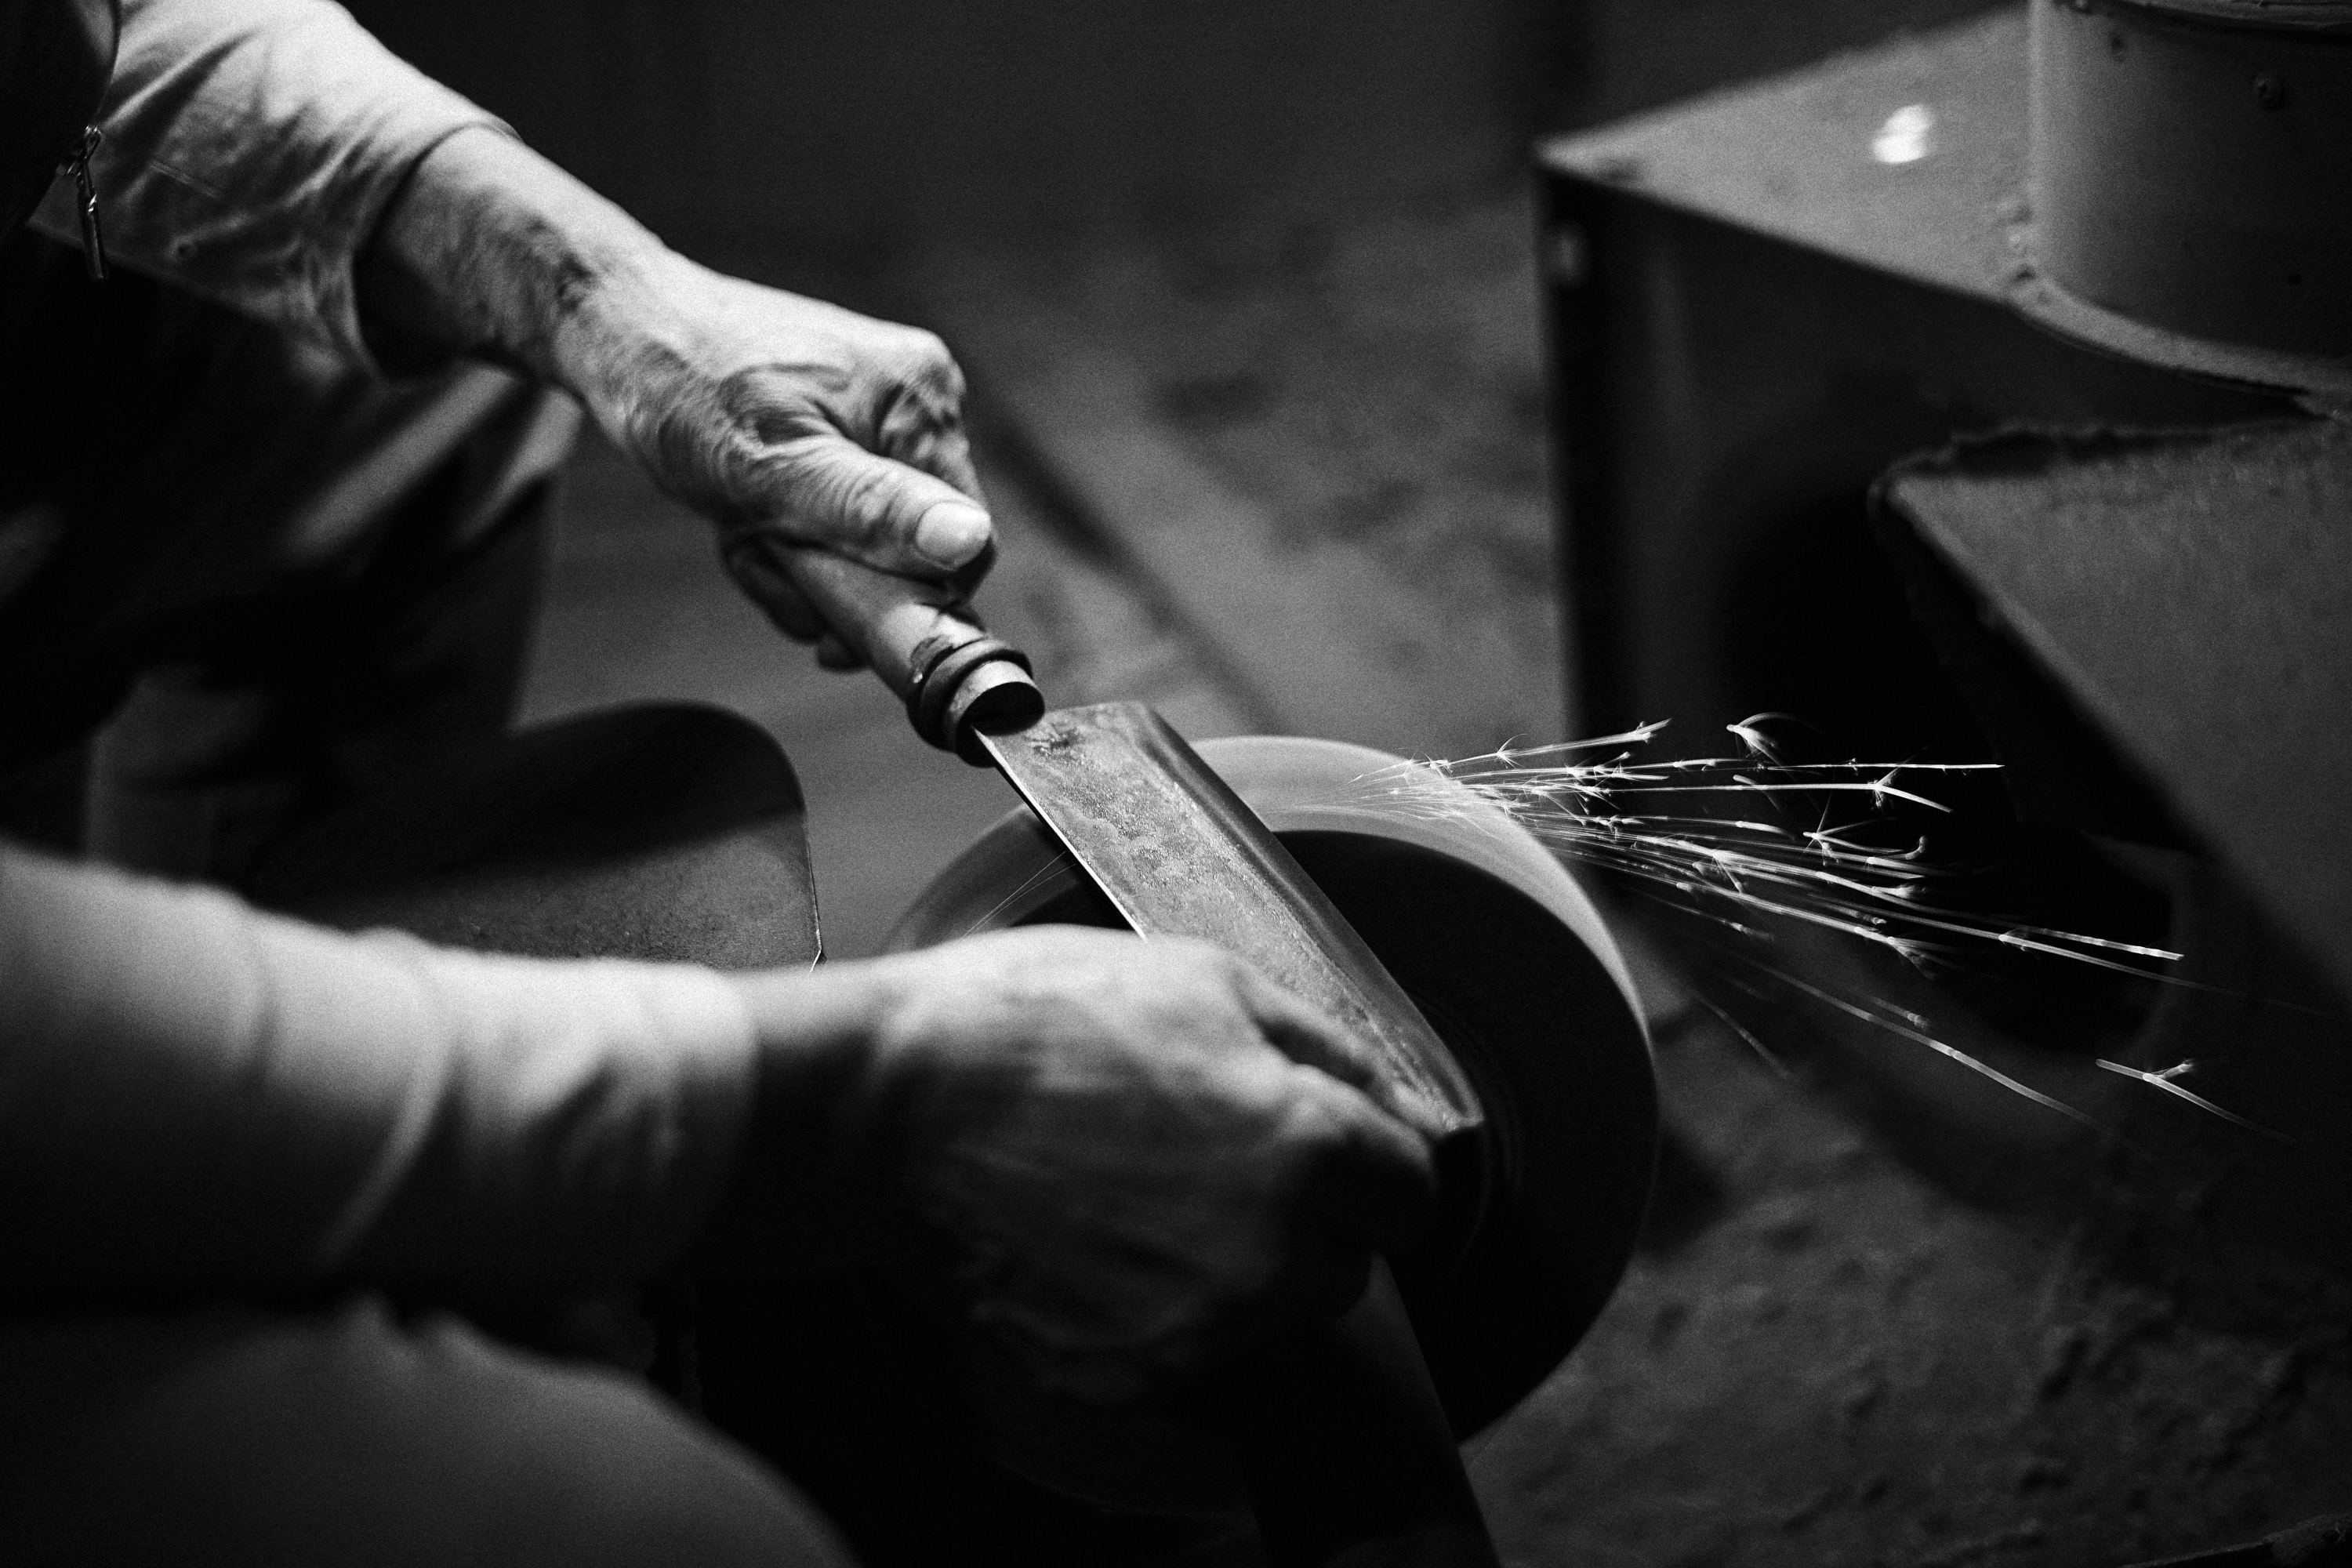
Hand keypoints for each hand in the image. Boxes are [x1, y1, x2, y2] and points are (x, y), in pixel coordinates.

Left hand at [355, 130, 993, 668]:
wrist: (616, 328)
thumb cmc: (678, 386)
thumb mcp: (770, 470)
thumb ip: (872, 510)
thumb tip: (967, 541)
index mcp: (920, 397)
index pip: (964, 542)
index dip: (905, 596)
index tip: (830, 618)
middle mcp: (918, 397)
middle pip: (912, 548)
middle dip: (831, 574)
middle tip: (758, 551)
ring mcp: (880, 410)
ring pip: (869, 542)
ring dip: (799, 560)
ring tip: (740, 529)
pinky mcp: (845, 424)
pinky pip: (839, 513)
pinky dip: (789, 534)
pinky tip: (744, 517)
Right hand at [724, 928, 1436, 1403]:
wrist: (887, 1108)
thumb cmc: (1033, 1021)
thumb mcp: (1200, 977)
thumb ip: (1323, 1042)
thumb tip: (1397, 1098)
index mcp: (1304, 1145)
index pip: (1409, 1191)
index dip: (1370, 1159)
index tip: (1329, 1145)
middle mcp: (1268, 1255)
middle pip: (1345, 1264)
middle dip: (1304, 1218)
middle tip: (1210, 1156)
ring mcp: (1196, 1330)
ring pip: (1270, 1317)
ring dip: (1237, 1268)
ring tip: (1143, 1194)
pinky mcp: (1123, 1375)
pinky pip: (1190, 1357)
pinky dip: (1161, 1312)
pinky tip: (1100, 1242)